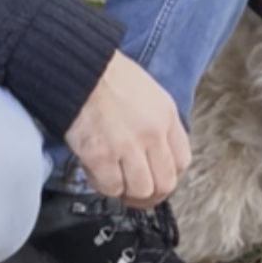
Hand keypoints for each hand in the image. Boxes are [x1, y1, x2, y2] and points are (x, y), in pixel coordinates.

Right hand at [66, 50, 191, 208]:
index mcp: (166, 116)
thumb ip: (158, 123)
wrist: (79, 70)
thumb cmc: (108, 78)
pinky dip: (105, 186)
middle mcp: (152, 132)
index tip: (157, 177)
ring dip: (128, 191)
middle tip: (138, 190)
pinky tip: (99, 174)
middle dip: (152, 192)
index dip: (169, 175)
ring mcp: (127, 145)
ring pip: (141, 190)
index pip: (182, 161)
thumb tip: (158, 151)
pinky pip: (111, 187)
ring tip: (117, 181)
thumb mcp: (149, 94)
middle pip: (165, 182)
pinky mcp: (101, 155)